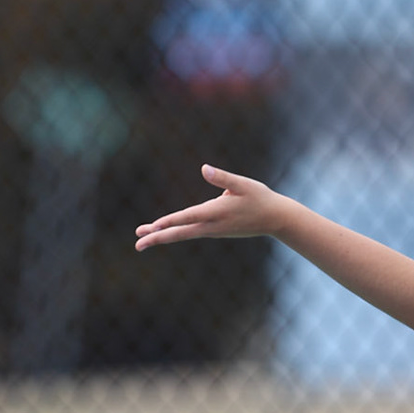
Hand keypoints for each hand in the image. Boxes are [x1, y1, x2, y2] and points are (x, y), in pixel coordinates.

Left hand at [134, 165, 291, 250]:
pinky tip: (164, 232)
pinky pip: (190, 232)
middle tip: (137, 244)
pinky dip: (175, 233)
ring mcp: (213, 231)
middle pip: (180, 233)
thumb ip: (223, 178)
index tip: (153, 227)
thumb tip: (204, 169)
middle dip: (158, 238)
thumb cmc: (260, 198)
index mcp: (217, 212)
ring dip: (163, 236)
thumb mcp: (244, 184)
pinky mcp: (215, 231)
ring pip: (183, 234)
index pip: (188, 217)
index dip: (170, 221)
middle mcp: (212, 225)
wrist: (276, 220)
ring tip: (142, 239)